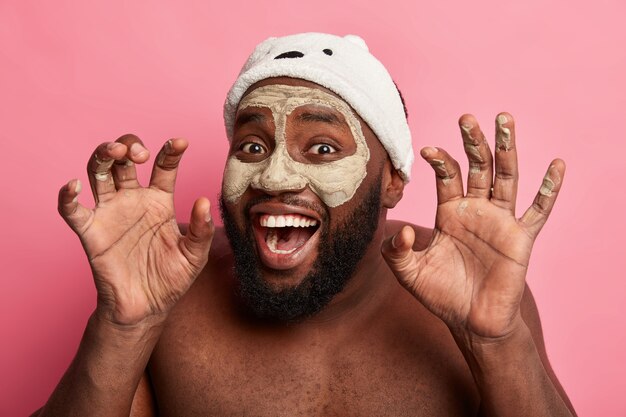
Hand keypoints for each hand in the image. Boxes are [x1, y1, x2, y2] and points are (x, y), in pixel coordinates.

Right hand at [57, 134, 213, 325]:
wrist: (147, 308)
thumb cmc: (171, 280)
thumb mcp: (194, 256)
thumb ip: (201, 230)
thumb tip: (204, 201)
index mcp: (160, 201)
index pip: (163, 166)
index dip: (170, 151)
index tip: (180, 142)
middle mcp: (133, 200)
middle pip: (125, 160)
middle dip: (130, 147)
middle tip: (140, 154)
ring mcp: (110, 213)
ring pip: (99, 173)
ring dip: (102, 156)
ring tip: (114, 151)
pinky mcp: (91, 232)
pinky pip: (73, 210)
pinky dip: (67, 196)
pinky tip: (73, 186)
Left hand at [382, 113, 564, 339]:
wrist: (470, 322)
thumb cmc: (441, 295)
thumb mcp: (408, 272)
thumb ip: (396, 251)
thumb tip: (403, 229)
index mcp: (450, 212)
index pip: (448, 176)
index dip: (440, 160)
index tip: (427, 149)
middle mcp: (476, 210)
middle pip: (478, 166)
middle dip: (473, 142)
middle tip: (467, 118)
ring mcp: (500, 221)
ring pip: (506, 177)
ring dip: (506, 149)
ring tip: (505, 119)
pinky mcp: (520, 238)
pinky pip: (538, 211)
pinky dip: (549, 189)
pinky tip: (556, 165)